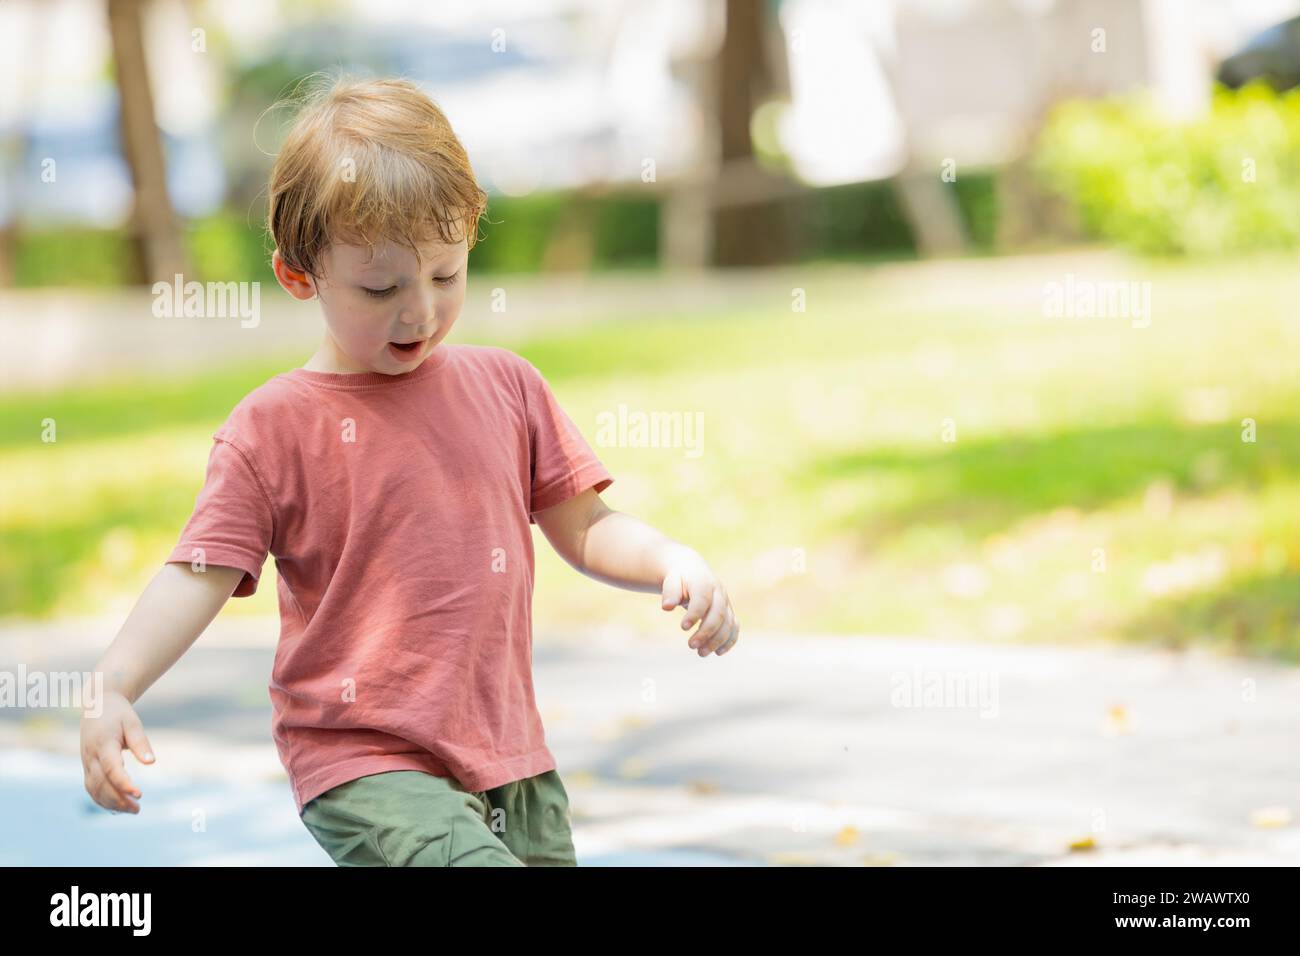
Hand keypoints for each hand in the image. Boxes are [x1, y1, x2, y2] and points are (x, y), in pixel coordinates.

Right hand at [80, 690, 153, 813]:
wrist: (97, 705)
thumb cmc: (118, 714)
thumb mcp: (132, 723)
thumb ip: (141, 742)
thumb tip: (151, 762)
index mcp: (103, 744)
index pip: (111, 769)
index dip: (124, 783)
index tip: (139, 794)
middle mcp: (91, 756)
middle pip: (101, 784)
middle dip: (118, 799)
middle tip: (138, 809)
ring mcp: (86, 763)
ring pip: (94, 789)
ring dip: (110, 803)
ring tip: (132, 810)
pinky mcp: (86, 767)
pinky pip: (91, 788)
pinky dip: (102, 800)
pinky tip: (118, 807)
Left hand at [659, 548, 739, 657]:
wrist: (693, 571)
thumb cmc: (680, 579)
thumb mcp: (672, 581)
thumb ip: (670, 592)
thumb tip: (667, 607)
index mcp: (704, 583)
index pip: (703, 600)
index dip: (695, 614)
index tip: (683, 627)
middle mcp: (719, 593)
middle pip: (718, 615)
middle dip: (706, 632)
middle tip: (691, 646)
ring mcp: (726, 603)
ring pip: (728, 624)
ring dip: (716, 641)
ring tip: (701, 653)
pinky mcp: (729, 613)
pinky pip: (734, 628)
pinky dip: (729, 641)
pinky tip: (718, 652)